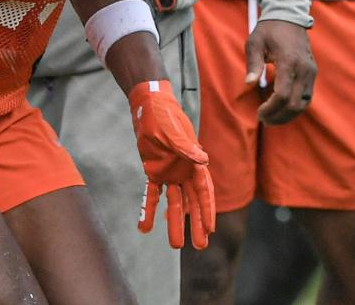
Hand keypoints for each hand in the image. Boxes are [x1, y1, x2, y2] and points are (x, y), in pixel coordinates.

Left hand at [129, 80, 214, 249]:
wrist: (149, 107)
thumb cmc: (165, 117)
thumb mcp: (174, 131)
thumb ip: (186, 147)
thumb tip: (203, 161)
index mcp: (194, 163)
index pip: (203, 191)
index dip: (207, 211)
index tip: (210, 229)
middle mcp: (184, 172)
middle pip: (192, 202)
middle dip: (196, 223)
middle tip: (199, 246)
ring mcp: (170, 174)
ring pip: (173, 203)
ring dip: (174, 222)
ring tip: (175, 244)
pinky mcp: (154, 172)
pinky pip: (152, 195)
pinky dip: (149, 210)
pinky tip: (144, 228)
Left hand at [245, 20, 315, 124]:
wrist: (289, 17)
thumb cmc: (268, 30)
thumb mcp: (254, 42)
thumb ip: (253, 63)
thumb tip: (249, 83)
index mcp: (288, 61)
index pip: (283, 95)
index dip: (271, 108)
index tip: (259, 113)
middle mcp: (304, 69)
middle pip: (295, 104)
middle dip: (279, 116)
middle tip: (263, 120)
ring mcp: (311, 72)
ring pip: (304, 104)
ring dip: (288, 115)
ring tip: (272, 118)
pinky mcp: (312, 73)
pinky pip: (307, 97)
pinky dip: (295, 106)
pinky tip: (281, 108)